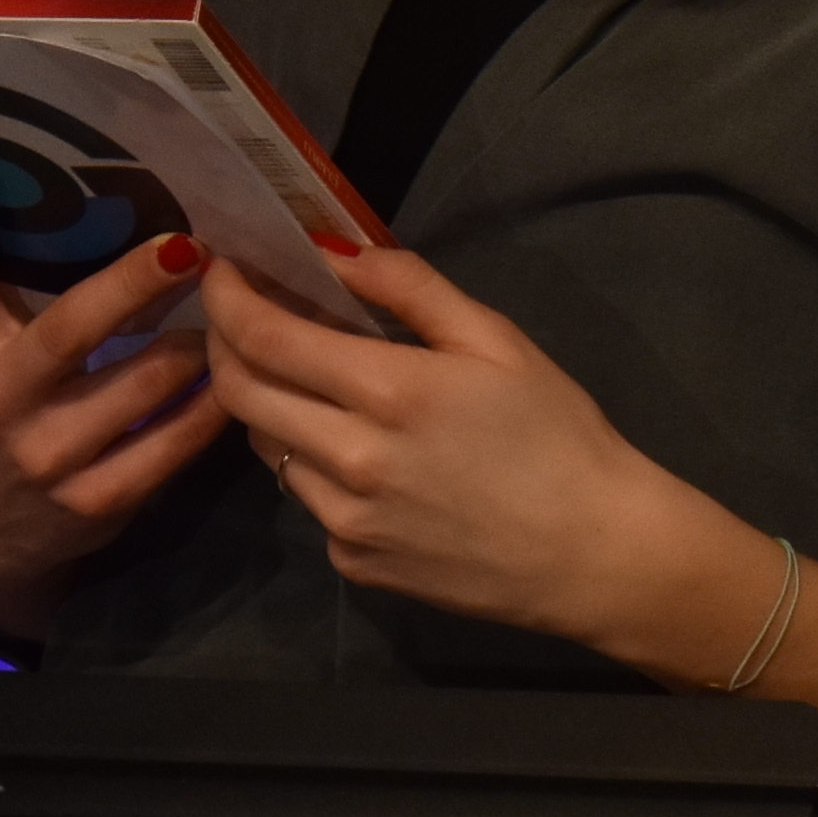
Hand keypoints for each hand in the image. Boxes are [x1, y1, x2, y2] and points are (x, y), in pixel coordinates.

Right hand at [0, 157, 223, 633]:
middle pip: (72, 331)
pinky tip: (240, 371)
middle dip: (135, 284)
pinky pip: (174, 443)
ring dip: (200, 339)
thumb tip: (36, 180)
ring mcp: (48, 458)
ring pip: (145, 385)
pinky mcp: (98, 503)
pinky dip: (213, 404)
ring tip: (235, 303)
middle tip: (193, 244)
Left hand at [203, 235, 748, 661]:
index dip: (227, 296)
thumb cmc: (558, 436)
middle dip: (224, 343)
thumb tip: (334, 252)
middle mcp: (350, 459)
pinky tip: (368, 458)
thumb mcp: (498, 341)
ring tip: (308, 380)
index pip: (263, 337)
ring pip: (267, 448)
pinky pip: (309, 500)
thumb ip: (412, 288)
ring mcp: (344, 521)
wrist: (594, 554)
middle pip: (240, 393)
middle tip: (241, 316)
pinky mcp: (352, 564)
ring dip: (269, 404)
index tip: (224, 269)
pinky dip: (317, 465)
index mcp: (390, 391)